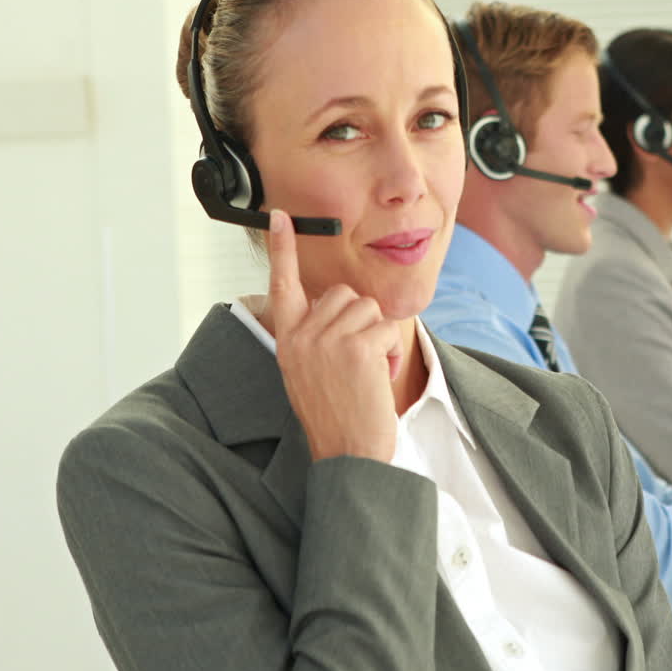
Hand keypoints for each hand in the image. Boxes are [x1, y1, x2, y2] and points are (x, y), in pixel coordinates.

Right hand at [267, 210, 403, 462]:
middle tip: (359, 362)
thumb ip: (318, 336)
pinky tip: (379, 377)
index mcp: (287, 339)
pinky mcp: (356, 346)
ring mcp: (327, 339)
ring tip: (368, 373)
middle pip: (345, 295)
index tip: (279, 217)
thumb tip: (345, 306)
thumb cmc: (337, 416)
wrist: (348, 453)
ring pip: (370, 308)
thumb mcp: (312, 371)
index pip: (282, 285)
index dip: (282, 250)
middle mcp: (301, 335)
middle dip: (362, 322)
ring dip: (380, 337)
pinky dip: (392, 351)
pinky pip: (387, 328)